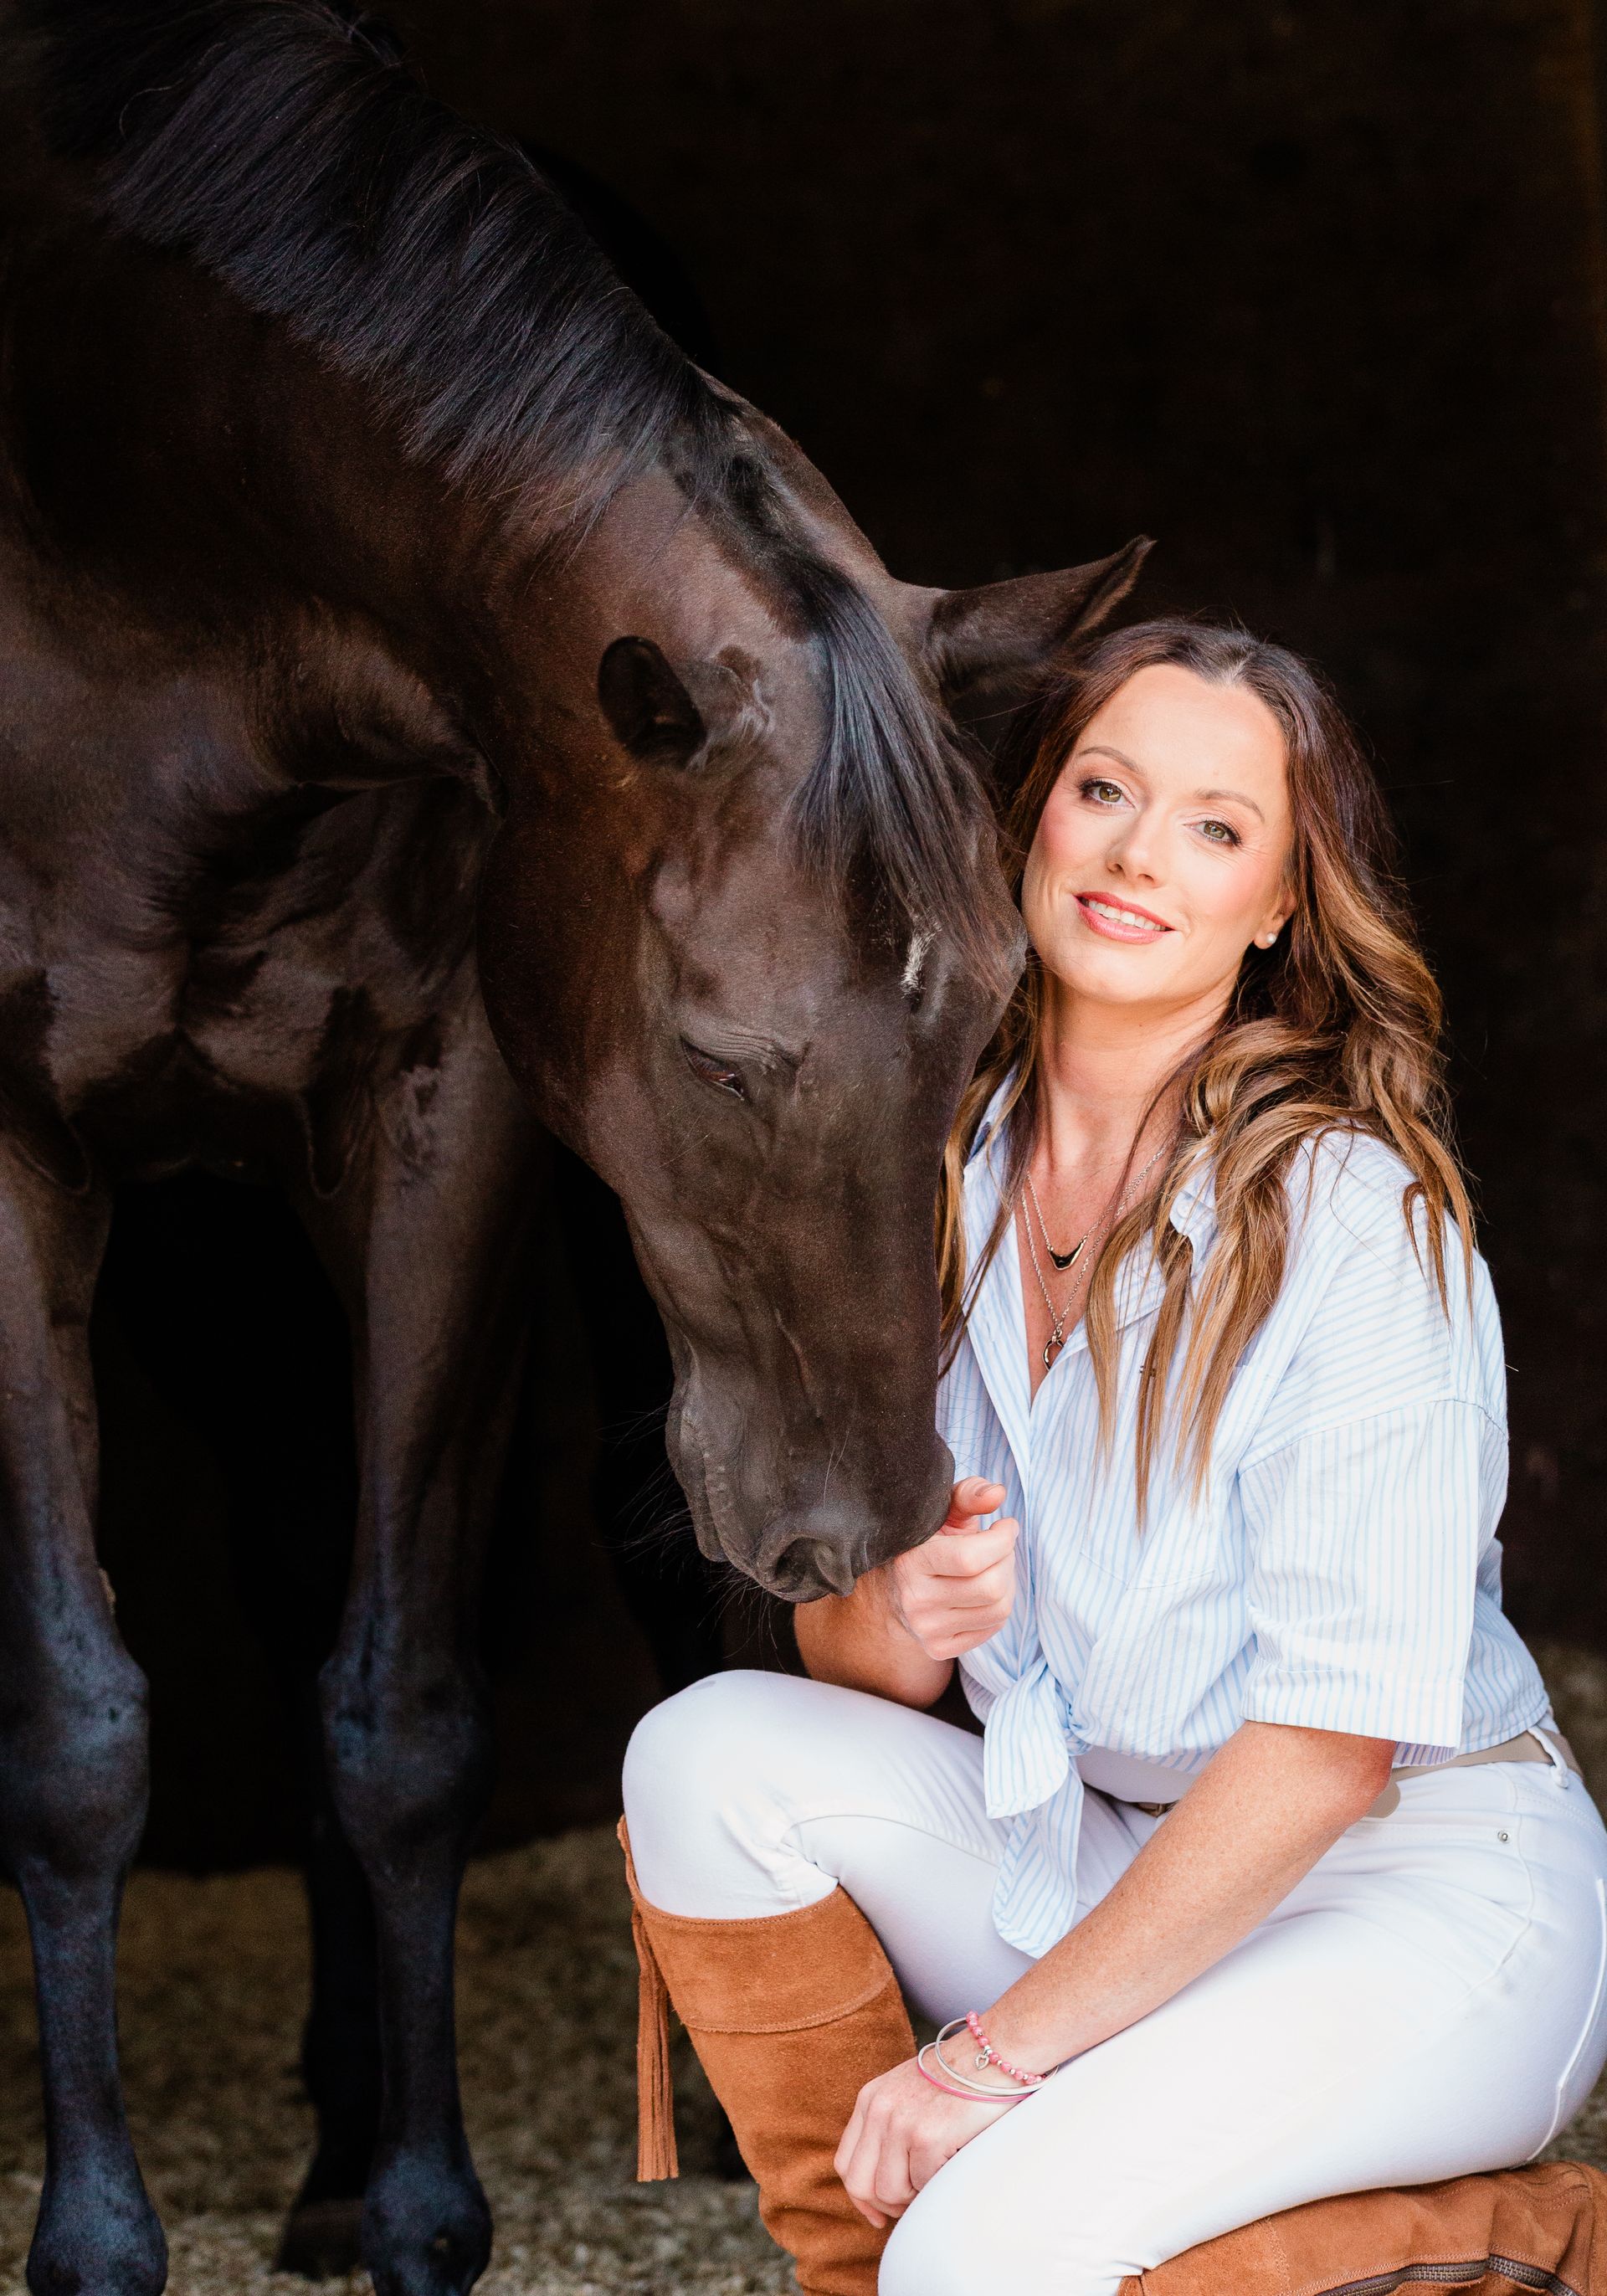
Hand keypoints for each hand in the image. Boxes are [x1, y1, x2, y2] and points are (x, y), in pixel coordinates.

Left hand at [834, 2055, 1016, 2225]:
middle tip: (910, 2205)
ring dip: (914, 2197)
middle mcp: (879, 2109)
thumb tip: (880, 2187)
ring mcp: (901, 2123)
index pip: (845, 2163)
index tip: (878, 2214)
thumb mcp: (907, 2093)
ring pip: (890, 2192)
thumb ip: (888, 2127)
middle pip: (860, 2184)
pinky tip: (952, 2163)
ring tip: (935, 2177)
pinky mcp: (928, 2137)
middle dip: (884, 2205)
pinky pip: (923, 2185)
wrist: (994, 2052)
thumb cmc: (958, 2078)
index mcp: (870, 2099)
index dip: (861, 2197)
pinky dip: (938, 2184)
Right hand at [889, 1477, 1017, 1659]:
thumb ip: (968, 1495)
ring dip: (1008, 1582)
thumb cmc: (927, 1540)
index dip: (1002, 1539)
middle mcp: (914, 1601)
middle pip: (991, 1587)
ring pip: (999, 1609)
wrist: (895, 1587)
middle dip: (1007, 1560)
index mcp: (911, 1562)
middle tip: (1000, 1546)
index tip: (1005, 1526)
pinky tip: (984, 1591)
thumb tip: (997, 1494)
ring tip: (994, 1567)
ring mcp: (926, 1629)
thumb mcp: (942, 1511)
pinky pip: (993, 1627)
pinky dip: (999, 1606)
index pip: (971, 1559)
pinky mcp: (939, 1648)